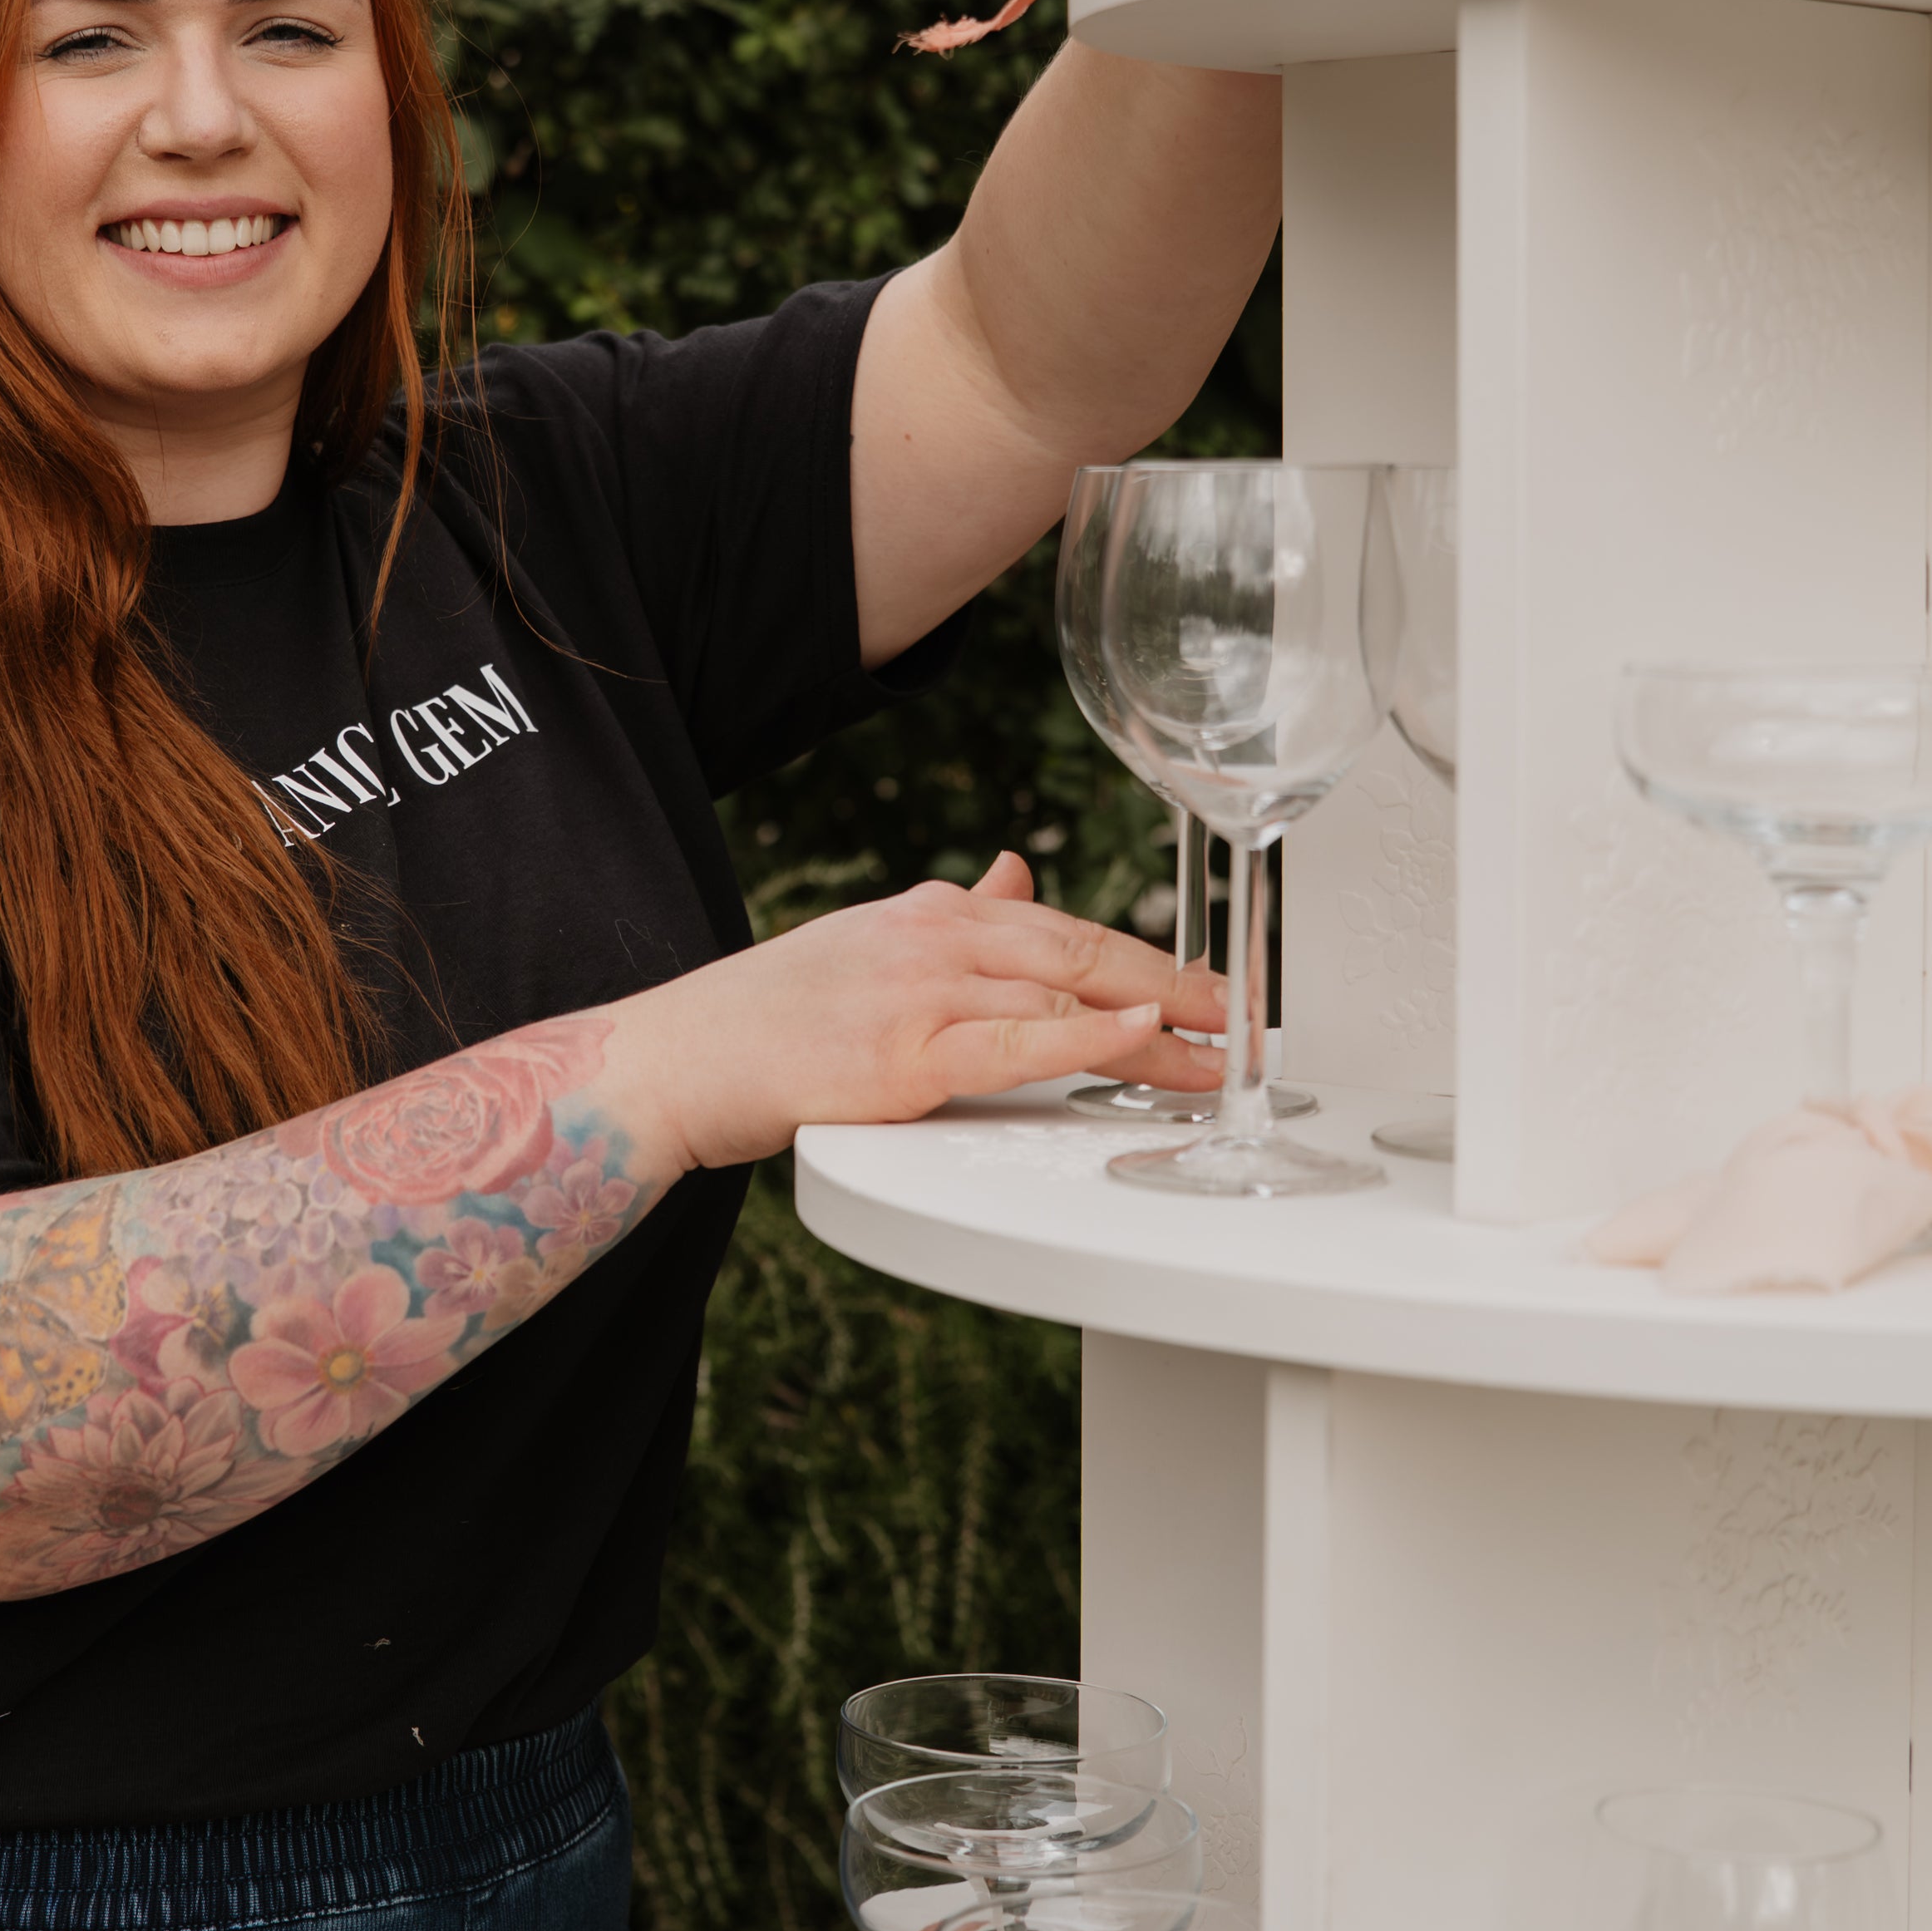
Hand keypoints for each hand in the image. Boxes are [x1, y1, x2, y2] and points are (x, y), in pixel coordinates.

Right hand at [599, 854, 1222, 1182]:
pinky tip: (1147, 1034)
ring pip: (1068, 998)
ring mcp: (924, 992)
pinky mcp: (908, 1054)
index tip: (1207, 985)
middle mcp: (937, 938)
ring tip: (1224, 1054)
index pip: (1064, 928)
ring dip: (1162, 1029)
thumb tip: (1014, 872)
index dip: (1149, 956)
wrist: (684, 1058)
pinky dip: (1093, 1037)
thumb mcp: (872, 945)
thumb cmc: (771, 1018)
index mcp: (934, 913)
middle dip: (1180, 984)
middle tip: (1247, 1015)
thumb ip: (955, 913)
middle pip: (1087, 953)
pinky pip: (1022, 1042)